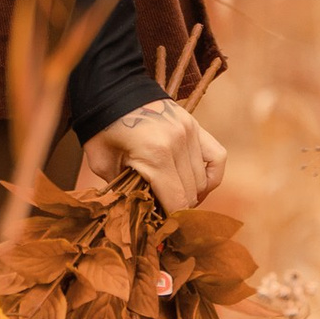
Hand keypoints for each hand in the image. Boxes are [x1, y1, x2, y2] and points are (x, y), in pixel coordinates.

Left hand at [76, 98, 224, 218]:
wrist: (111, 87)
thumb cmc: (102, 128)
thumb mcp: (103, 164)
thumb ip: (124, 192)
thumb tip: (140, 217)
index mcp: (155, 154)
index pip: (177, 202)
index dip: (170, 221)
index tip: (160, 231)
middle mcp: (179, 143)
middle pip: (191, 194)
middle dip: (177, 210)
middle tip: (161, 215)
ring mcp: (190, 132)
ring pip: (203, 181)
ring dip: (191, 195)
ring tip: (172, 198)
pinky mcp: (195, 125)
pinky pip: (217, 158)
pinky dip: (210, 176)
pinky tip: (196, 184)